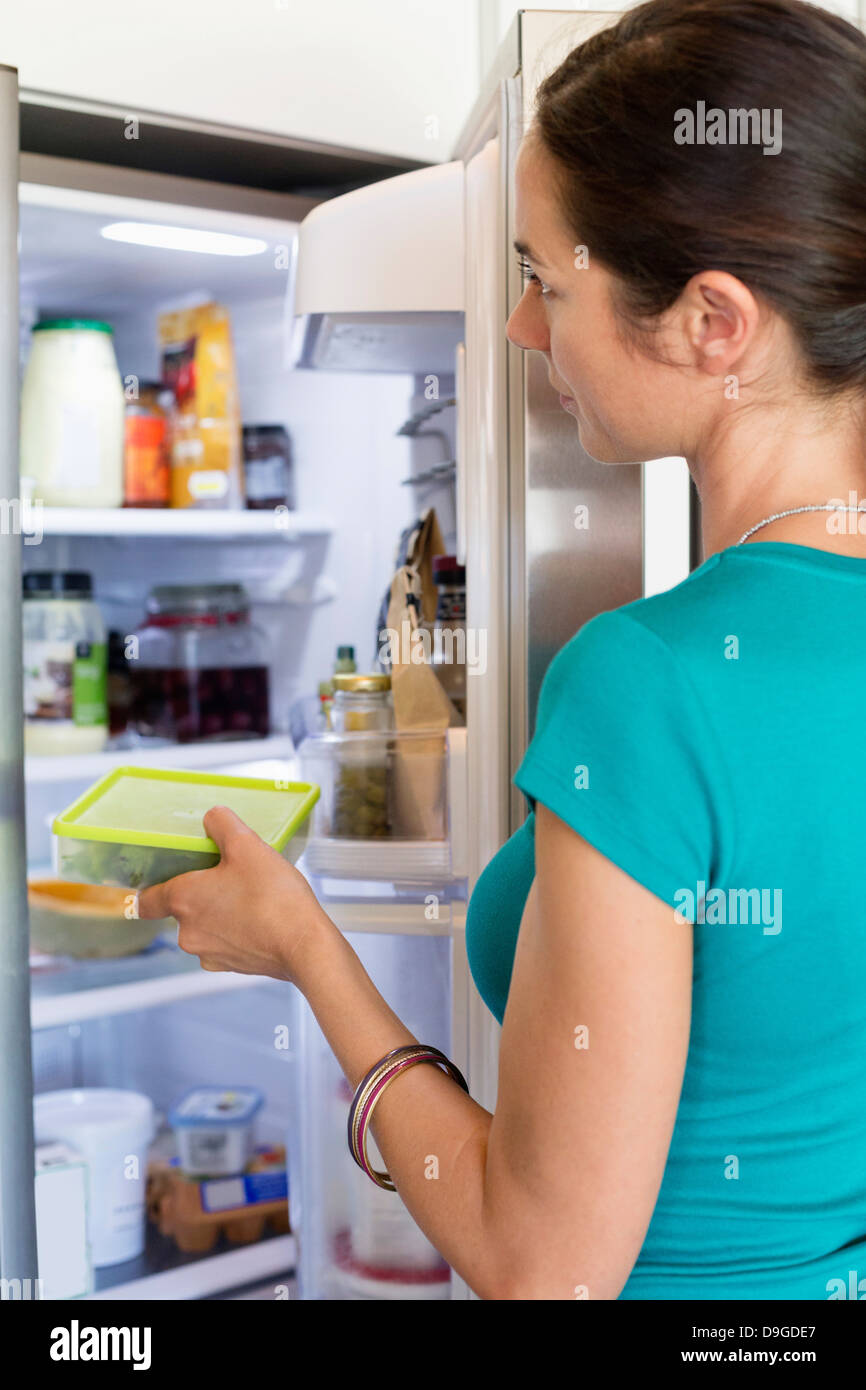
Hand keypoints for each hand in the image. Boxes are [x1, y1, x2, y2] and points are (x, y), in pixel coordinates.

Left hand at [136, 805, 332, 985]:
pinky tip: (261, 918)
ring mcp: (209, 954)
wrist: (305, 945)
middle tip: (230, 876)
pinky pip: (226, 943)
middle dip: (203, 893)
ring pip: (205, 926)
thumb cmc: (273, 896)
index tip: (158, 881)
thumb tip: (212, 817)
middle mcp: (188, 932)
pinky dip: (237, 931)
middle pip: (183, 909)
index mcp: (183, 900)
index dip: (148, 889)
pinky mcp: (232, 967)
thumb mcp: (248, 844)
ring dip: (220, 912)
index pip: (146, 901)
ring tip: (252, 896)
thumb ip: (222, 824)